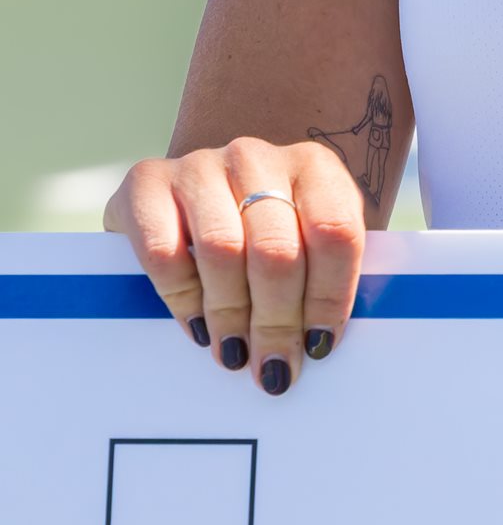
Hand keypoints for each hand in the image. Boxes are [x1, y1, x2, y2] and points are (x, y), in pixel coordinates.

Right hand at [102, 138, 365, 394]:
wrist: (201, 193)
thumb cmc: (270, 231)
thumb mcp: (308, 242)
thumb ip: (323, 280)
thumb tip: (319, 348)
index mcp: (314, 166)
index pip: (334, 231)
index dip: (330, 295)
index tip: (319, 345)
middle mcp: (257, 156)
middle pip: (276, 249)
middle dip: (276, 320)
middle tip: (272, 369)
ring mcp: (201, 164)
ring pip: (221, 250)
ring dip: (229, 314)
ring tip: (233, 353)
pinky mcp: (146, 182)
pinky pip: (163, 251)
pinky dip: (181, 298)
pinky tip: (195, 325)